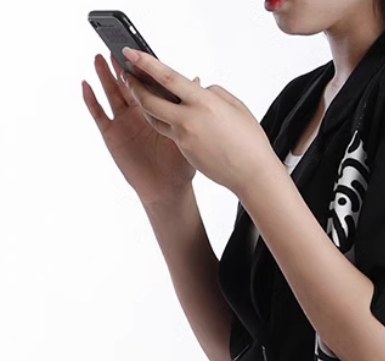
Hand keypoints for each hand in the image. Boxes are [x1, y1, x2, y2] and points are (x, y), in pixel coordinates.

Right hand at [82, 51, 198, 204]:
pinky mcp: (112, 135)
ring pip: (111, 94)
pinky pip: (99, 115)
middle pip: (126, 85)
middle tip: (116, 47)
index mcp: (156, 112)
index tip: (139, 52)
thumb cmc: (179, 166)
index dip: (142, 70)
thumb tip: (198, 83)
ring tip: (100, 57)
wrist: (167, 190)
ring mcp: (124, 123)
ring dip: (104, 77)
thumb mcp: (187, 135)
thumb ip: (187, 109)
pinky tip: (87, 86)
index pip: (147, 85)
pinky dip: (92, 100)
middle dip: (121, 67)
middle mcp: (138, 114)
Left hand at [118, 47, 275, 195]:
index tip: (130, 52)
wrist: (253, 175)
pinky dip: (170, 122)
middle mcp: (190, 119)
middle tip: (126, 74)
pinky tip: (172, 117)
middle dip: (134, 86)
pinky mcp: (185, 152)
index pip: (167, 78)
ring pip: (155, 118)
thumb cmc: (250, 142)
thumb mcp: (236, 107)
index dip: (145, 64)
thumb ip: (214, 93)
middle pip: (149, 100)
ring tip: (142, 94)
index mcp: (204, 103)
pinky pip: (171, 133)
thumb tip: (199, 88)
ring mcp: (185, 138)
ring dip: (146, 105)